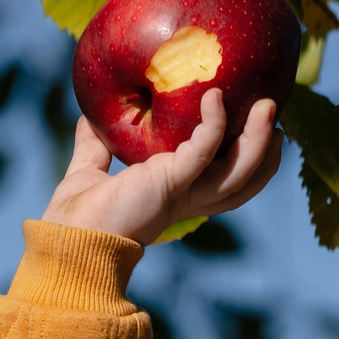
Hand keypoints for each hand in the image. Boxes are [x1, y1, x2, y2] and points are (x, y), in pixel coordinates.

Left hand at [40, 89, 281, 246]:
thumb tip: (88, 116)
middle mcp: (185, 197)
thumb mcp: (88, 171)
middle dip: (263, 149)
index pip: (222, 180)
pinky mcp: (169, 183)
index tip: (255, 126)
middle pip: (243, 179)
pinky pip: (203, 150)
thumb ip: (94, 145)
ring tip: (267, 105)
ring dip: (257, 139)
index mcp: (173, 195)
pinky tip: (214, 97)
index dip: (245, 157)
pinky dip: (213, 124)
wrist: (66, 241)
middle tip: (272, 112)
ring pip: (238, 171)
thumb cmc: (74, 216)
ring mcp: (181, 192)